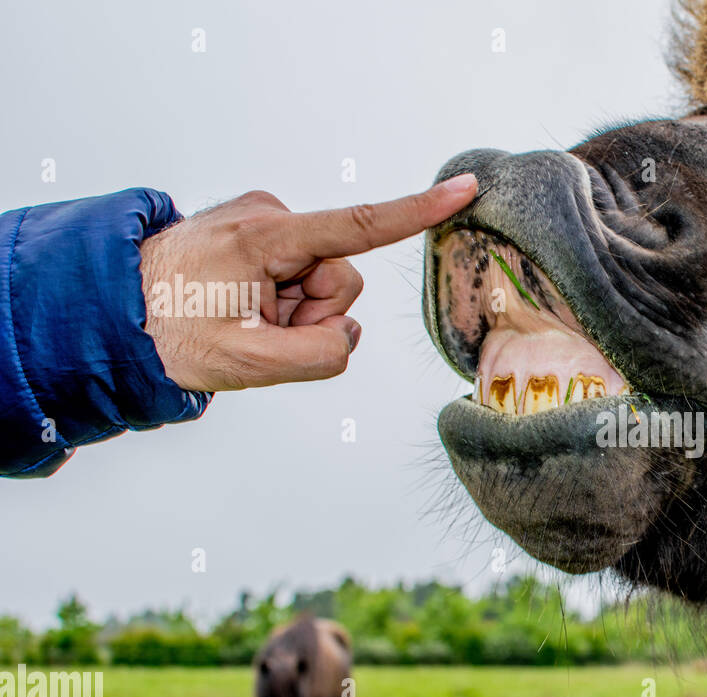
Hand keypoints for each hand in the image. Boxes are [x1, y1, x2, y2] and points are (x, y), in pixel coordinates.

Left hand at [139, 174, 476, 390]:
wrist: (110, 314)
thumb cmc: (169, 333)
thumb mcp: (247, 364)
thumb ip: (318, 357)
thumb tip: (347, 335)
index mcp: (266, 239)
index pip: (359, 226)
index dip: (417, 211)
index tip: (462, 189)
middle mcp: (267, 217)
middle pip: (340, 278)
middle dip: (313, 314)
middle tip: (261, 330)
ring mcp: (261, 222)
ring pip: (321, 281)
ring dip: (294, 312)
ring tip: (245, 319)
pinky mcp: (257, 233)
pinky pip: (299, 275)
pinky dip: (280, 302)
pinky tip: (242, 307)